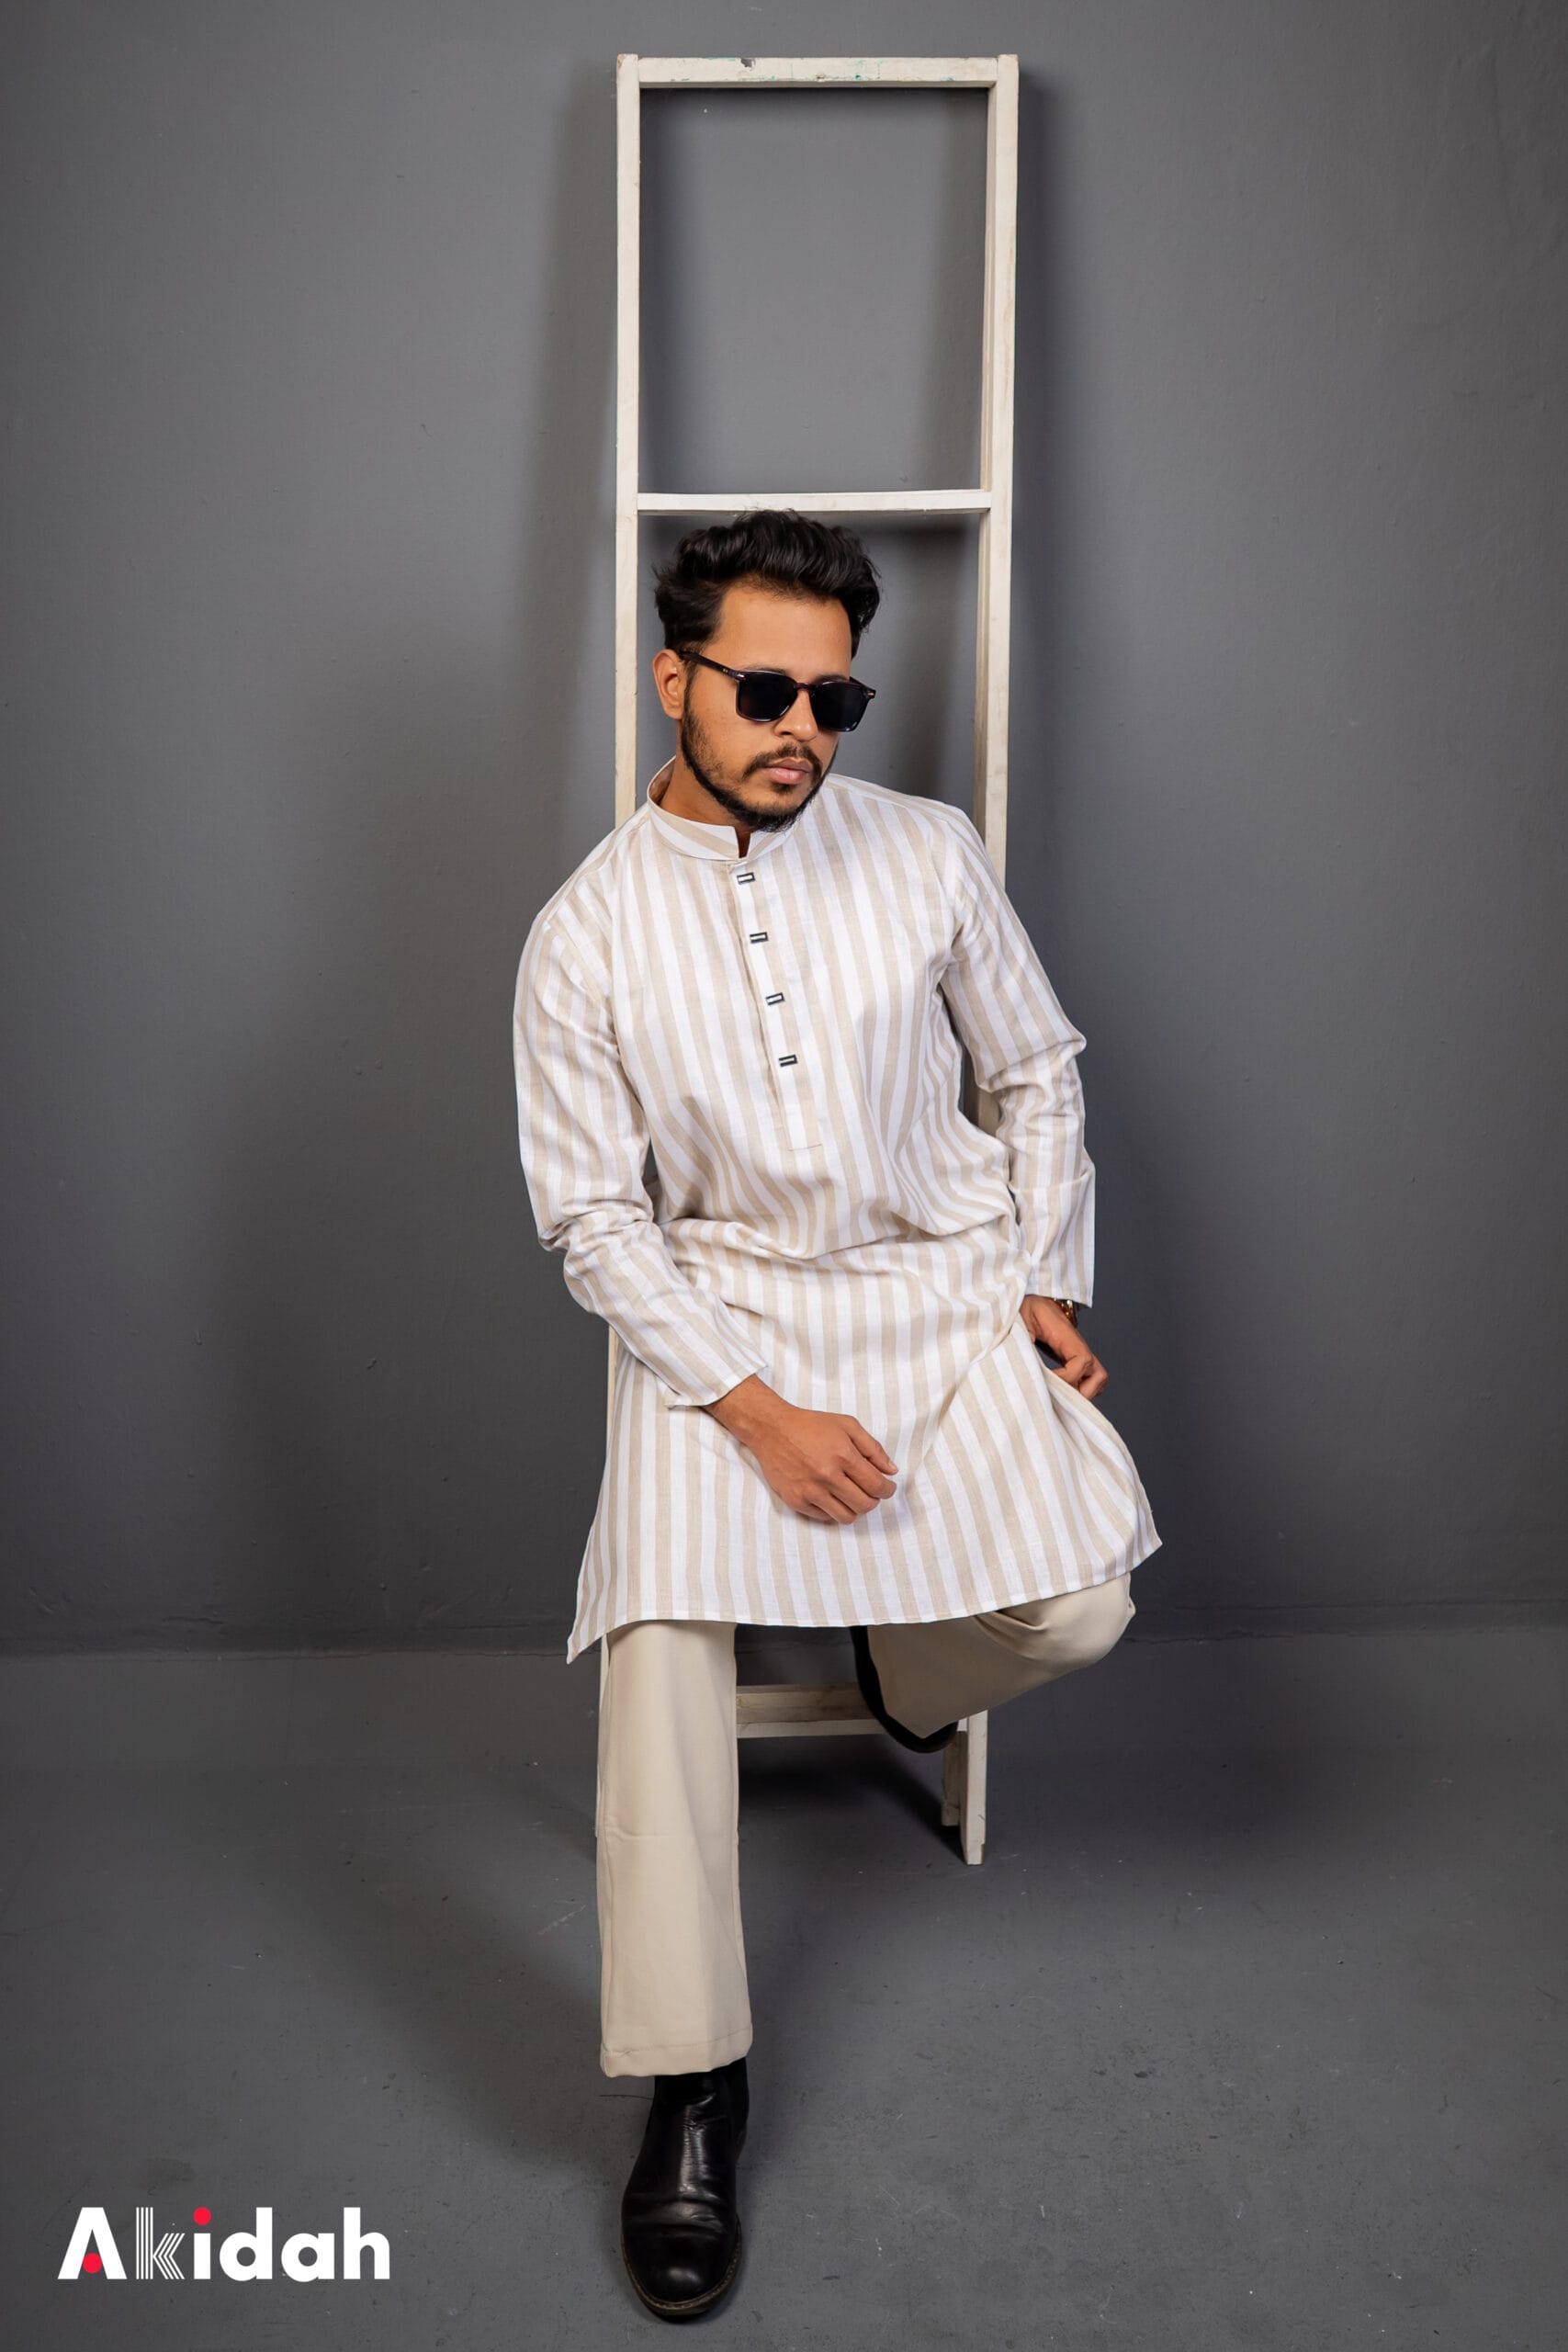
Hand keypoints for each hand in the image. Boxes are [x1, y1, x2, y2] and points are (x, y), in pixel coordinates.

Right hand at [706, 1376, 898, 1523]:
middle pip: (864, 1505)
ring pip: (846, 1517)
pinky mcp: (796, 1501)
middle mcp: (827, 1476)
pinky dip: (833, 1510)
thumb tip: (891, 1470)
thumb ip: (873, 1448)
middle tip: (871, 1492)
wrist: (771, 1429)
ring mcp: (810, 1491)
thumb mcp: (847, 1425)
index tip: (887, 1488)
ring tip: (851, 1495)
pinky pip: (824, 1517)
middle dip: (874, 1501)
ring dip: (854, 1509)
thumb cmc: (810, 1425)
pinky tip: (831, 1495)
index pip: (876, 1485)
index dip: (887, 1490)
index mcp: (842, 1455)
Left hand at [1020, 1294, 1107, 1400]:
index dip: (1069, 1376)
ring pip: (1097, 1381)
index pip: (1083, 1360)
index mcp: (1067, 1336)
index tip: (1048, 1379)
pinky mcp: (1073, 1361)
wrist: (1033, 1302)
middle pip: (1099, 1376)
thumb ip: (1023, 1338)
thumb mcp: (1021, 1319)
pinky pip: (1087, 1381)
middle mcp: (1078, 1347)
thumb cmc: (1027, 1309)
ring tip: (1059, 1396)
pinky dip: (1079, 1390)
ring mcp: (1079, 1355)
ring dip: (1082, 1393)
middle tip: (1057, 1395)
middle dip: (1081, 1392)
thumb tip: (1023, 1359)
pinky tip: (1058, 1392)